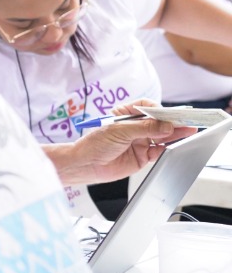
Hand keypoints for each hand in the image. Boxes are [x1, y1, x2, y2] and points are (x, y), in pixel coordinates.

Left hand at [47, 100, 193, 185]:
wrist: (84, 165)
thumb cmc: (94, 144)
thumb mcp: (119, 131)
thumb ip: (144, 128)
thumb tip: (166, 125)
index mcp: (126, 114)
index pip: (148, 107)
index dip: (160, 109)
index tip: (170, 113)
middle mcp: (135, 127)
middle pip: (159, 122)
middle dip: (173, 122)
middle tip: (188, 121)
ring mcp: (140, 141)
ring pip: (162, 136)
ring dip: (175, 134)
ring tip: (189, 132)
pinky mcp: (142, 156)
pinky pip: (159, 151)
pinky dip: (168, 149)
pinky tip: (176, 145)